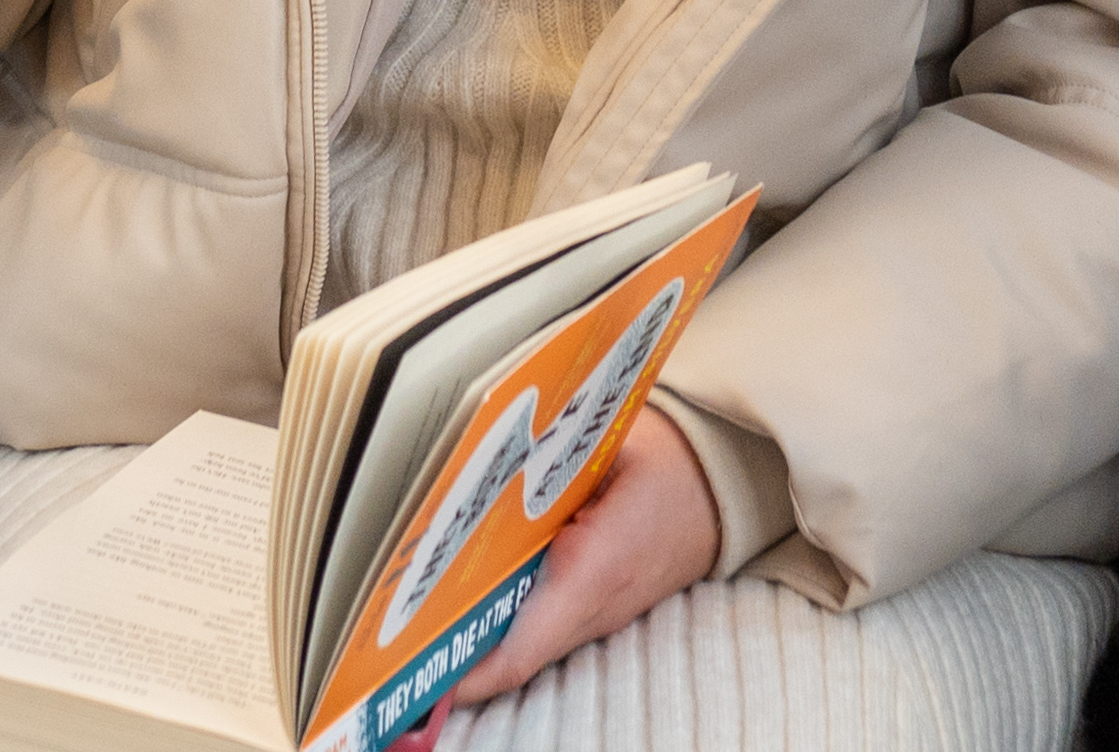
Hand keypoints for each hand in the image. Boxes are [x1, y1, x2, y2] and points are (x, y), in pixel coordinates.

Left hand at [435, 408, 717, 723]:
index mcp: (594, 571)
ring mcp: (601, 615)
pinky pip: (542, 626)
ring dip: (475, 637)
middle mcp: (595, 608)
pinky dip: (502, 620)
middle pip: (511, 654)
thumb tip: (472, 477)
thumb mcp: (604, 448)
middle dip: (454, 650)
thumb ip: (539, 468)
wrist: (726, 481)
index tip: (416, 668)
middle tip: (392, 638)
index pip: (521, 649)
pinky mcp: (600, 609)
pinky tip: (465, 595)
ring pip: (524, 644)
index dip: (465, 670)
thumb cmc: (666, 457)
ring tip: (413, 618)